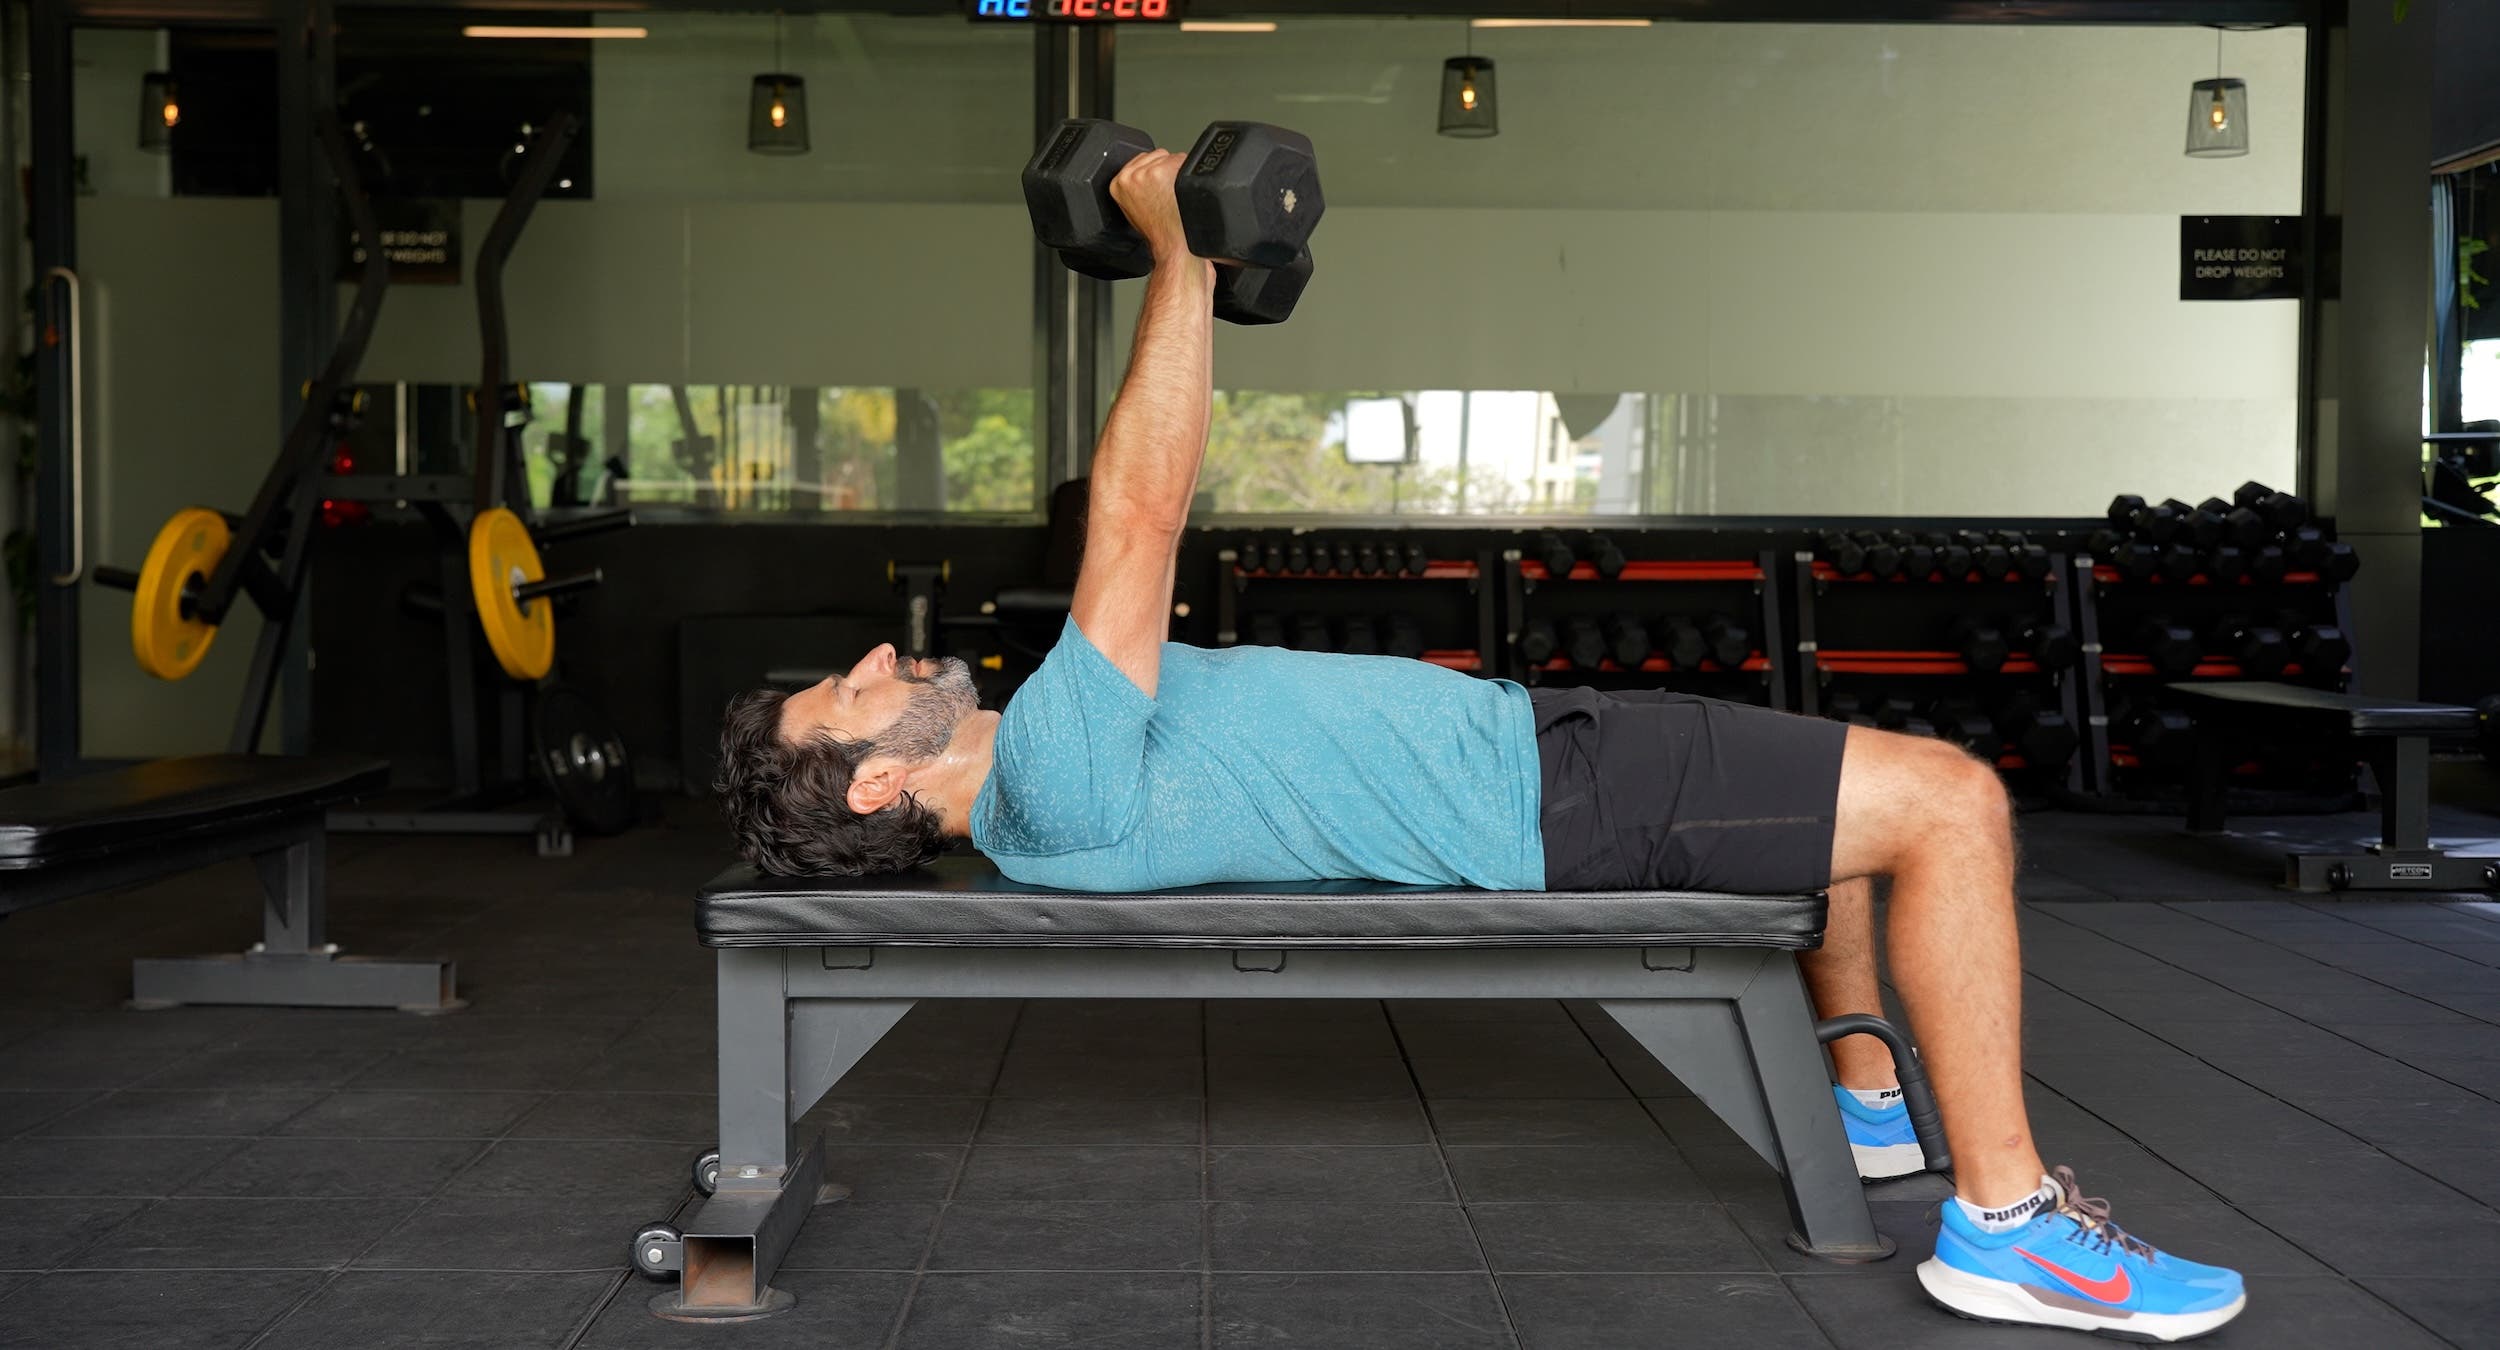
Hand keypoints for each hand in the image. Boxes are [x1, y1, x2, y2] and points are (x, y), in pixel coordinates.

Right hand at [1108, 148, 1192, 264]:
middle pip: (1157, 156)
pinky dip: (1187, 174)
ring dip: (1178, 172)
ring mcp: (1147, 172)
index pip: (1141, 160)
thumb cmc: (1158, 230)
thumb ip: (1135, 186)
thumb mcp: (1134, 208)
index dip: (1155, 171)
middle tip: (1168, 194)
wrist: (1172, 243)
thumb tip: (1147, 172)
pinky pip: (1183, 161)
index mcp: (1118, 183)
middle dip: (1166, 170)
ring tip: (1174, 195)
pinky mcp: (1162, 172)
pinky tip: (1183, 192)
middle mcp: (1130, 175)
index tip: (1159, 186)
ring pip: (1171, 157)